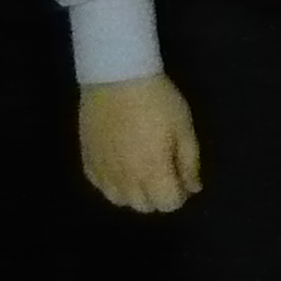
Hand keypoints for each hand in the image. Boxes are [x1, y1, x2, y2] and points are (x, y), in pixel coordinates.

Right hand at [79, 76, 201, 213]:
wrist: (117, 74)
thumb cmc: (157, 99)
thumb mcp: (183, 126)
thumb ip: (189, 162)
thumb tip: (193, 188)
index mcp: (153, 172)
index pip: (168, 204)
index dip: (179, 193)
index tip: (181, 175)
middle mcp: (126, 179)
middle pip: (144, 206)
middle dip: (158, 195)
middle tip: (163, 170)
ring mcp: (103, 170)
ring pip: (119, 200)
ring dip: (134, 193)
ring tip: (141, 170)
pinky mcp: (87, 159)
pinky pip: (99, 185)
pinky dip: (111, 183)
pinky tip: (119, 166)